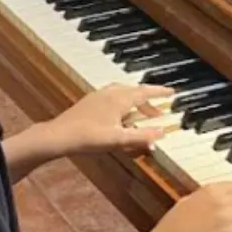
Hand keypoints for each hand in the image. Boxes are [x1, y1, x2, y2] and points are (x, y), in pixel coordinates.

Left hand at [44, 83, 174, 155]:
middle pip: (135, 92)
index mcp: (120, 98)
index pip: (146, 92)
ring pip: (123, 94)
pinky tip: (120, 118)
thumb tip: (162, 133)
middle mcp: (111, 92)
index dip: (160, 92)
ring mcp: (99, 95)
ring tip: (140, 116)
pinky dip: (123, 104)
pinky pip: (114, 97)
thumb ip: (142, 137)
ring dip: (135, 103)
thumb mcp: (119, 140)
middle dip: (148, 101)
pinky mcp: (90, 101)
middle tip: (157, 113)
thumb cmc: (89, 137)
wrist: (59, 135)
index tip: (172, 92)